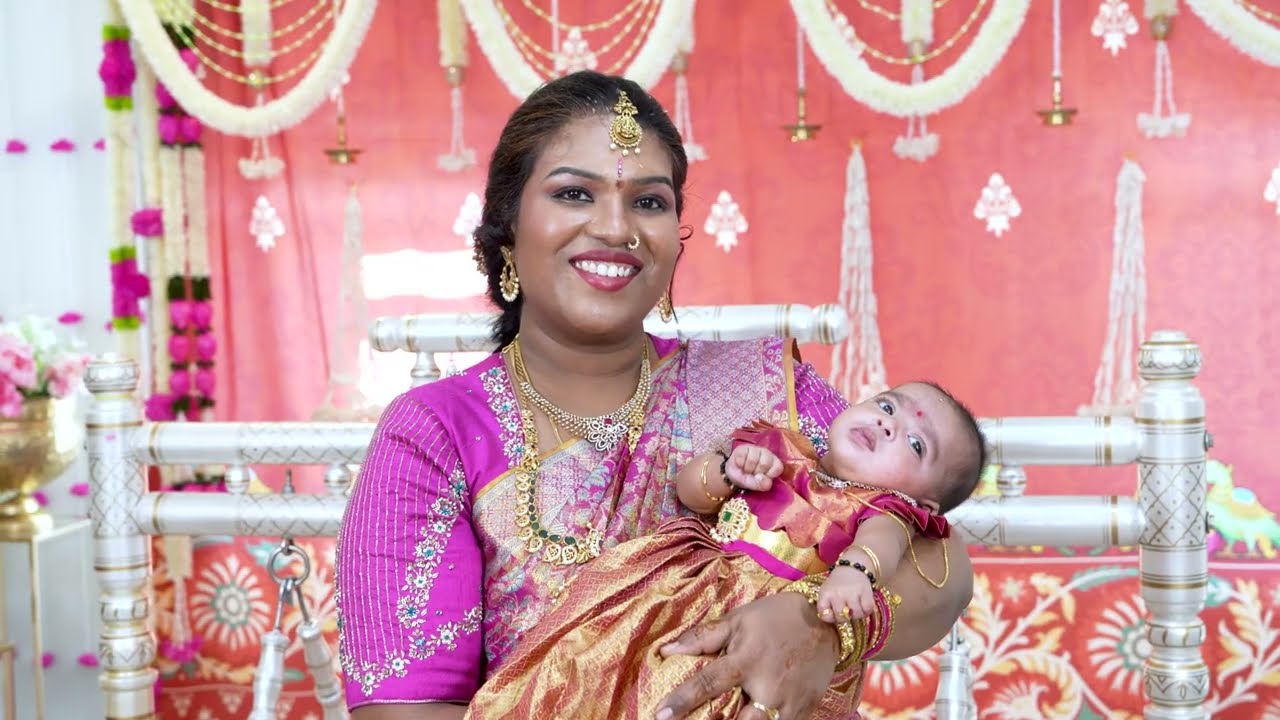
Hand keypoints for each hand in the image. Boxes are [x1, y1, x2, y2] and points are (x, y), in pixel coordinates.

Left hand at [656, 592, 837, 719]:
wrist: (826, 622)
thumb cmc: (775, 618)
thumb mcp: (738, 620)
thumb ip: (702, 637)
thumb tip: (666, 650)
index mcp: (746, 660)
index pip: (708, 684)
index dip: (682, 700)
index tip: (660, 715)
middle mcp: (767, 686)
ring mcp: (788, 704)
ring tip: (723, 717)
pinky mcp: (803, 713)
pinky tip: (750, 716)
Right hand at [726, 444, 782, 492]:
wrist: (731, 475)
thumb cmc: (747, 479)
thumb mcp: (754, 486)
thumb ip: (761, 485)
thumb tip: (768, 482)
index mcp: (774, 464)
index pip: (778, 468)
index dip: (769, 475)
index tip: (762, 479)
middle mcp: (767, 454)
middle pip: (765, 464)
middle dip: (756, 472)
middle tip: (752, 474)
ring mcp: (755, 449)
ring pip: (753, 460)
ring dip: (747, 468)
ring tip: (745, 470)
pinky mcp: (744, 448)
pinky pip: (742, 456)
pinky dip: (740, 464)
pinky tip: (740, 464)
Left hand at [815, 568, 872, 622]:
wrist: (851, 567)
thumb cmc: (837, 583)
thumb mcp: (826, 591)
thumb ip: (825, 606)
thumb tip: (831, 619)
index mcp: (826, 594)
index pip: (825, 615)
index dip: (831, 618)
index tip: (834, 614)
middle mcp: (838, 593)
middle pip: (841, 618)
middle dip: (845, 617)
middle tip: (847, 611)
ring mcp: (852, 593)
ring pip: (856, 615)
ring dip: (857, 615)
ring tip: (856, 608)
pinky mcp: (865, 591)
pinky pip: (867, 609)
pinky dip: (867, 610)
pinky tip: (864, 605)